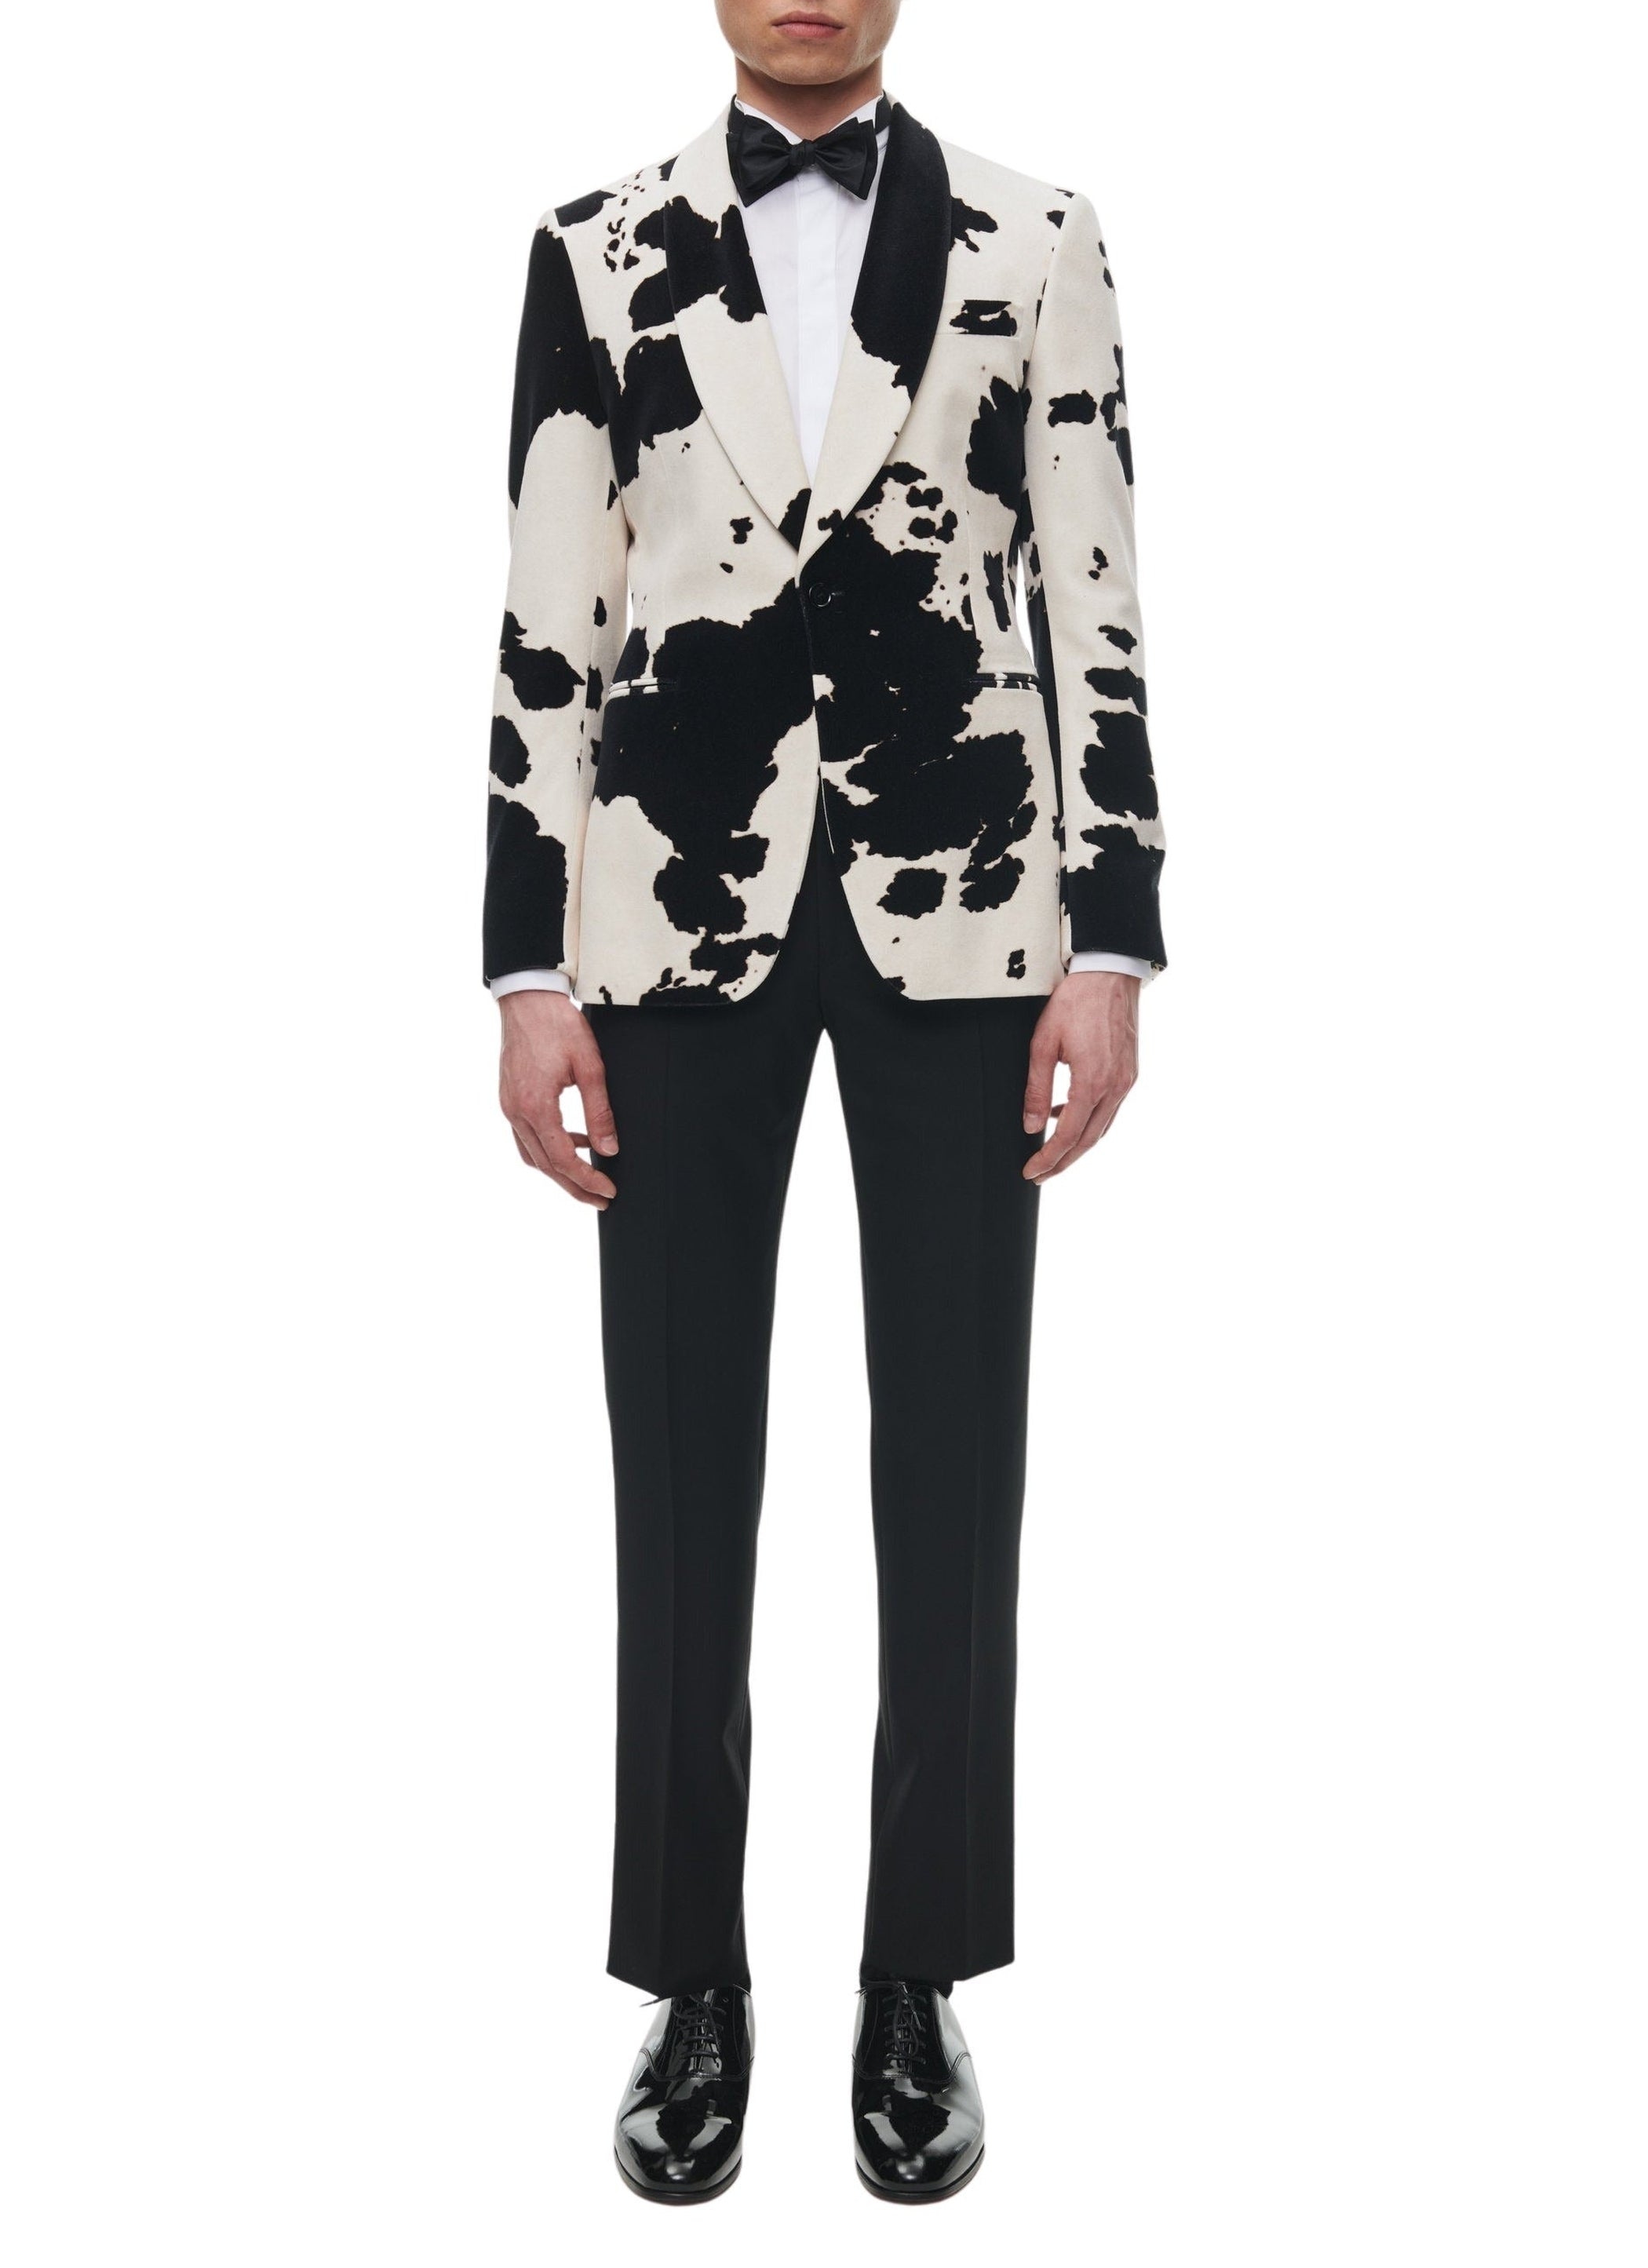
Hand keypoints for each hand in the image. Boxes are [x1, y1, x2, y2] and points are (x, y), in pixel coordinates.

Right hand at [498, 990, 617, 1207]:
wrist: (527, 999)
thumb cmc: (558, 1025)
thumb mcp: (590, 1067)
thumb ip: (600, 1111)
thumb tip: (610, 1149)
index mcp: (535, 1106)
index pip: (562, 1158)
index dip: (586, 1179)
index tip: (609, 1191)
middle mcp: (516, 1112)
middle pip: (545, 1166)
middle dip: (574, 1186)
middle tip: (601, 1199)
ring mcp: (509, 1106)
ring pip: (533, 1155)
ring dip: (560, 1171)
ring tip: (589, 1177)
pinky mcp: (509, 1099)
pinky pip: (527, 1136)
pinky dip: (549, 1148)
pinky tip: (575, 1141)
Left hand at [1022, 970, 1139, 1181]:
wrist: (1111, 973)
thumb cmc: (1075, 1002)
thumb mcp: (1043, 1043)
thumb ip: (1036, 1088)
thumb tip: (1030, 1126)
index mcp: (1093, 1082)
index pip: (1068, 1135)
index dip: (1048, 1158)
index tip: (1030, 1172)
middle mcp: (1116, 1087)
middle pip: (1088, 1140)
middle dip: (1063, 1162)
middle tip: (1040, 1175)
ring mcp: (1127, 1081)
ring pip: (1102, 1128)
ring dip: (1077, 1146)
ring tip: (1051, 1154)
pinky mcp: (1130, 1073)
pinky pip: (1109, 1109)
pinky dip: (1088, 1121)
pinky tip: (1064, 1114)